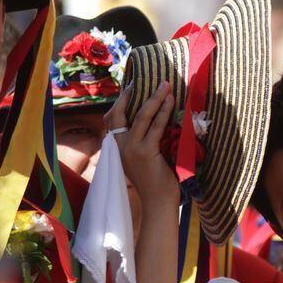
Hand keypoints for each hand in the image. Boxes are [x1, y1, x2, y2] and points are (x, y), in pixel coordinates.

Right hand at [105, 82, 179, 205]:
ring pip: (141, 116)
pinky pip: (156, 127)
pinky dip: (163, 112)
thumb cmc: (154, 181)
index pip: (112, 120)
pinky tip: (170, 101)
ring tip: (165, 85)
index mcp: (117, 148)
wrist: (157, 202)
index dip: (120, 102)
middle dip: (130, 95)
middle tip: (141, 80)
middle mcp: (120, 147)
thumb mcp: (141, 158)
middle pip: (119, 114)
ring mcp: (132, 149)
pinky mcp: (145, 152)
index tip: (129, 87)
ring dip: (154, 98)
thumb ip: (140, 141)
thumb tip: (152, 119)